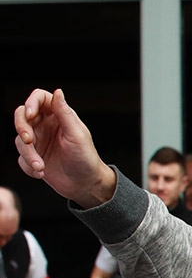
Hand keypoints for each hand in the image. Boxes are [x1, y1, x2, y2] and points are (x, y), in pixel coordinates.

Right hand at [13, 89, 116, 207]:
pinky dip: (28, 166)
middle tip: (29, 141)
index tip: (31, 115)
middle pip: (21, 116)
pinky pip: (20, 158)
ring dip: (28, 154)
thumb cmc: (86, 159)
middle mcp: (46, 126)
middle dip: (22, 128)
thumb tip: (58, 92)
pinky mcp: (33, 156)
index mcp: (58, 116)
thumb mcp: (77, 135)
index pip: (39, 98)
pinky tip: (41, 172)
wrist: (85, 185)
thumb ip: (65, 113)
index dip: (31, 102)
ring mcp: (38, 141)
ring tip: (41, 167)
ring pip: (19, 140)